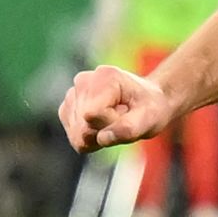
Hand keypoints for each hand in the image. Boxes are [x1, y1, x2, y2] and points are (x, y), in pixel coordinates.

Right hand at [58, 65, 177, 153]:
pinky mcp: (67, 109)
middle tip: (122, 120)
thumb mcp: (150, 118)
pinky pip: (75, 137)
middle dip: (104, 131)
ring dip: (98, 135)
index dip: (111, 123)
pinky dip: (91, 138)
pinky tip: (104, 125)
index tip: (127, 115)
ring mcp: (71, 95)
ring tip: (115, 121)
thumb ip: (128, 128)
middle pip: (83, 126)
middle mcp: (82, 82)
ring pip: (77, 134)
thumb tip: (102, 138)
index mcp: (104, 77)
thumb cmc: (150, 107)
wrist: (147, 102)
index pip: (92, 114)